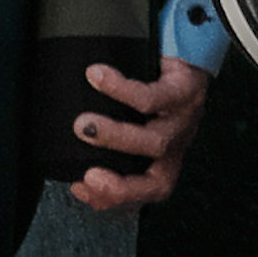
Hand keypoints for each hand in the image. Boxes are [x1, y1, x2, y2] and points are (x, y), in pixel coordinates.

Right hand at [71, 55, 209, 212]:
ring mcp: (183, 121)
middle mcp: (176, 146)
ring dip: (115, 135)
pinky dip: (121, 88)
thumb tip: (69, 163)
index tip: (81, 187)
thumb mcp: (136, 126)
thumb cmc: (155, 97)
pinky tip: (96, 76)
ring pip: (155, 140)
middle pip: (155, 178)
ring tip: (83, 123)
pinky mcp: (184, 90)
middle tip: (86, 174)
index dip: (118, 198)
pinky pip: (153, 96)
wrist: (188, 57)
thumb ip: (109, 148)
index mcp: (166, 162)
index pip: (149, 193)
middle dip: (119, 182)